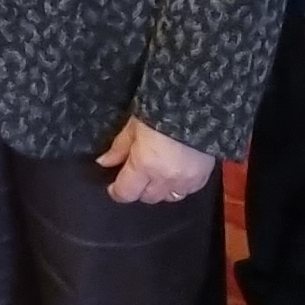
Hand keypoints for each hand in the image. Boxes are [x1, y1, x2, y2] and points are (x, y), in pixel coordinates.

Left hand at [100, 115, 215, 204]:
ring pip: (167, 198)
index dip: (117, 192)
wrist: (197, 106)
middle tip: (137, 174)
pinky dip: (178, 186)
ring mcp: (185, 181)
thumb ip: (118, 148)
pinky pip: (186, 192)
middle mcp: (165, 178)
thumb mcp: (133, 126)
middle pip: (147, 197)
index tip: (114, 187)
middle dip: (139, 189)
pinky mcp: (201, 178)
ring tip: (157, 173)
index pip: (126, 193)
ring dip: (159, 189)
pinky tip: (175, 172)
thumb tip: (103, 162)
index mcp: (145, 165)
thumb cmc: (160, 111)